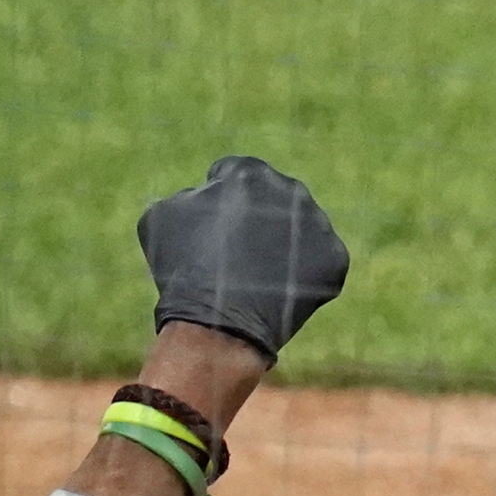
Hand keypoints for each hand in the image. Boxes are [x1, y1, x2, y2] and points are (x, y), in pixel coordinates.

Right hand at [138, 157, 349, 362]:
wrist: (218, 322)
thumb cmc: (182, 268)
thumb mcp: (161, 218)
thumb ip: (187, 194)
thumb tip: (207, 192)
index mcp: (249, 173)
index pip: (233, 174)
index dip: (217, 199)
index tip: (210, 225)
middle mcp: (291, 189)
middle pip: (272, 198)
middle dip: (256, 218)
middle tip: (237, 251)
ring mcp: (318, 223)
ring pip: (298, 227)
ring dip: (282, 242)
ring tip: (257, 272)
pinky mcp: (335, 256)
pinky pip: (317, 259)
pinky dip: (301, 271)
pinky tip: (279, 286)